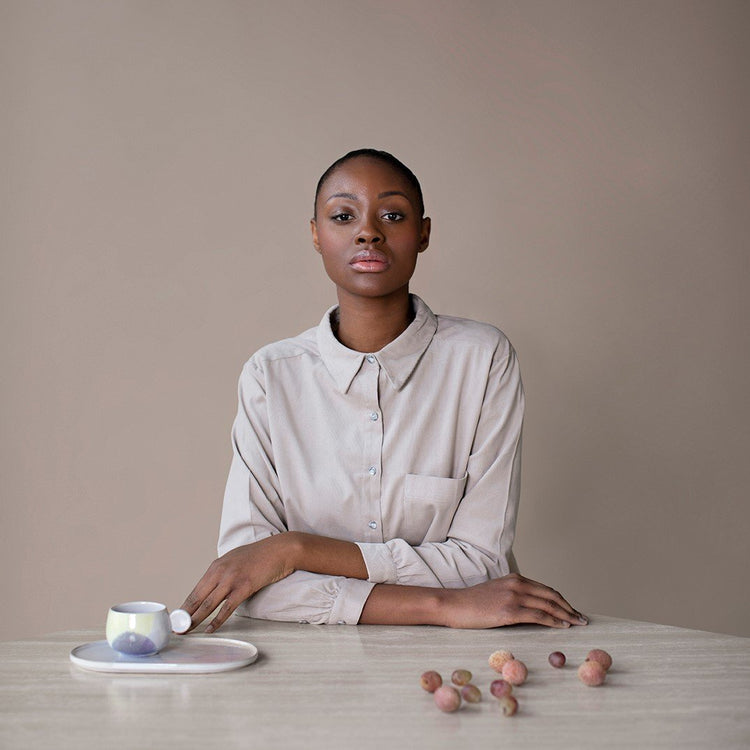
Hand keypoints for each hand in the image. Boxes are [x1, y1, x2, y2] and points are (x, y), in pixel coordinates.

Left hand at [180, 534, 297, 632]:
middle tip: (176, 628)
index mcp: (216, 566)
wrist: (280, 549)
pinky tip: (210, 629)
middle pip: (197, 598)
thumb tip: (215, 590)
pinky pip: (227, 608)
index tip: (177, 618)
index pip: (195, 590)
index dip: (185, 606)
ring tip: (187, 631)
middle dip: (185, 615)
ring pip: (208, 604)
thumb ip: (223, 574)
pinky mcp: (244, 587)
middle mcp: (220, 572)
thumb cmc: (260, 556)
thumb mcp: (235, 561)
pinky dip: (217, 621)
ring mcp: (232, 579)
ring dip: (196, 620)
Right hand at [443, 573, 587, 628]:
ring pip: (548, 605)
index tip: (572, 611)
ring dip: (566, 616)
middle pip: (552, 596)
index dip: (562, 601)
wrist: (454, 605)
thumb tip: (533, 609)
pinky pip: (538, 616)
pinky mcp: (509, 611)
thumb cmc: (473, 603)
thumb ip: (515, 595)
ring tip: (577, 624)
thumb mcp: (497, 593)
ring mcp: (513, 596)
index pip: (546, 589)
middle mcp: (517, 584)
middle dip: (569, 608)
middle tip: (582, 619)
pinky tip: (562, 626)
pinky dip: (554, 621)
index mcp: (515, 578)